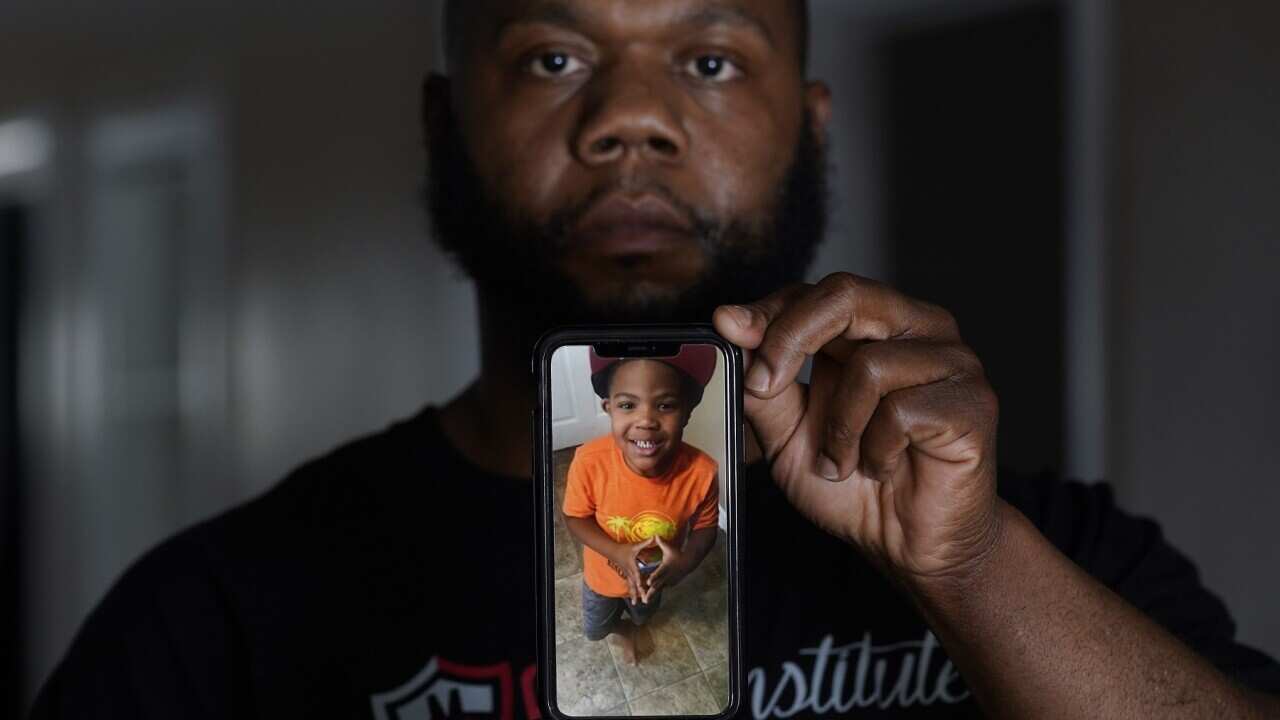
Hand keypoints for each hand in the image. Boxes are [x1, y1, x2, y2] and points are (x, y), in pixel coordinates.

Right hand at [608, 537, 657, 604]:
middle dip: (639, 592)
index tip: (641, 588)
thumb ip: (645, 543)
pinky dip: (632, 592)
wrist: (613, 551)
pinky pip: (630, 586)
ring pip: (631, 587)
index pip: (637, 575)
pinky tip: (633, 599)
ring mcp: (627, 575)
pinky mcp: (627, 576)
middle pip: (635, 584)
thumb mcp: (635, 546)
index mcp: (633, 566)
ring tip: (636, 604)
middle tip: (643, 601)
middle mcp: (630, 573)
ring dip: (634, 595)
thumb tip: (654, 537)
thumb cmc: (624, 549)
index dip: (639, 581)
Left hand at [641, 535, 687, 601]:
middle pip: (658, 585)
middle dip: (650, 592)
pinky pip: (662, 589)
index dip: (653, 578)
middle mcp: (667, 576)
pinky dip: (656, 593)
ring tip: (644, 602)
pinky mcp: (670, 584)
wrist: (688, 562)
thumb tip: (655, 534)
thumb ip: (661, 542)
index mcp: (666, 567)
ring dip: (652, 595)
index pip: (659, 573)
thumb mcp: (669, 548)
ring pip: (659, 589)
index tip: (648, 582)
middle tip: (644, 599)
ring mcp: (669, 581)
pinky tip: (649, 598)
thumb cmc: (677, 553)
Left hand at [713, 273, 1001, 587]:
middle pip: (847, 295)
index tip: (728, 330)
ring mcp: (953, 362)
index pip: (818, 292)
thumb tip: (730, 322)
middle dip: (791, 339)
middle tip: (763, 386)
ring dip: (840, 428)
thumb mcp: (786, 431)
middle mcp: (917, 329)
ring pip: (870, 364)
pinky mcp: (974, 402)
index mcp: (874, 326)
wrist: (908, 545)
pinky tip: (883, 469)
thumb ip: (763, 381)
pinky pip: (903, 412)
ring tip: (841, 463)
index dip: (770, 310)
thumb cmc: (854, 484)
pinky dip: (876, 450)